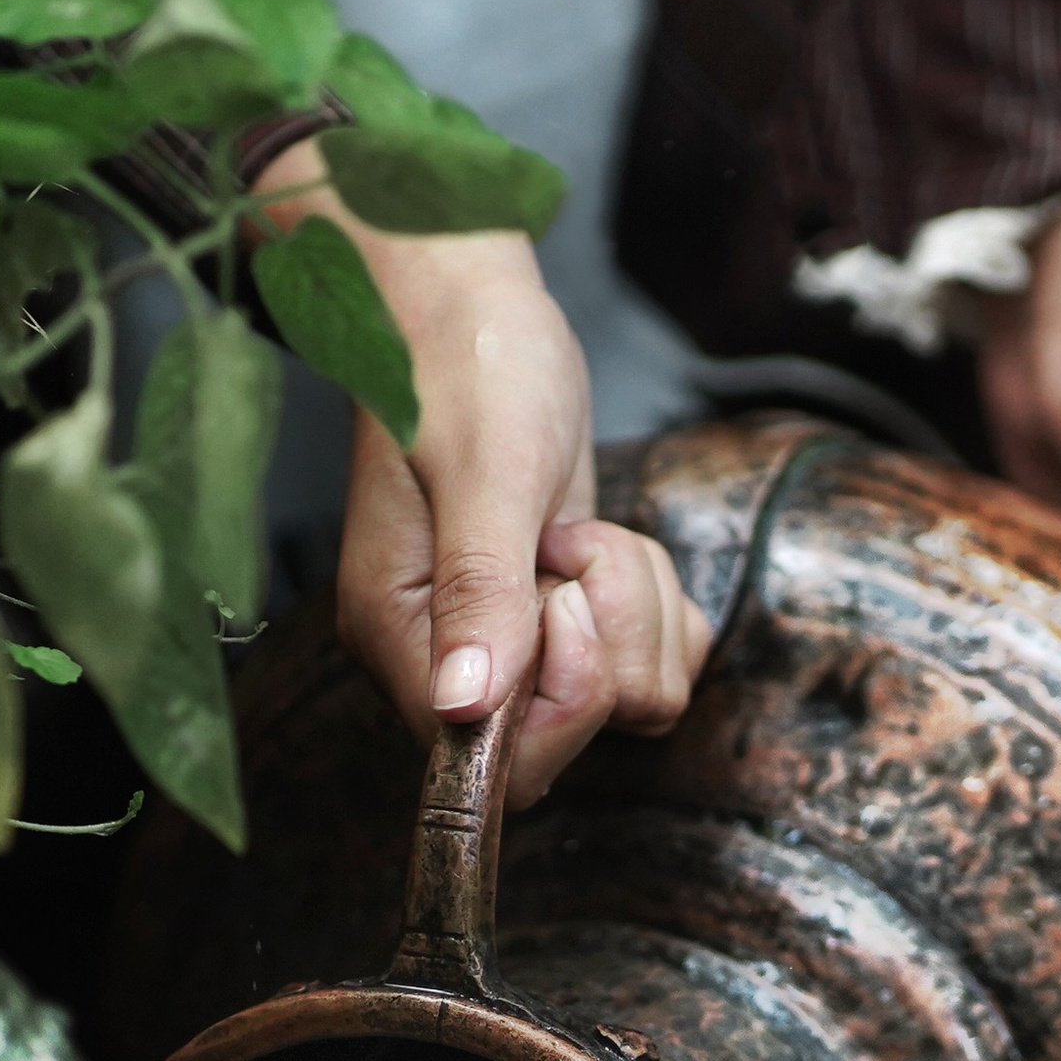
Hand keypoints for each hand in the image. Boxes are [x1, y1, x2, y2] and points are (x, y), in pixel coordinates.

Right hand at [256, 140, 709, 806]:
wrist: (468, 300)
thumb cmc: (461, 361)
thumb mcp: (485, 469)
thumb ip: (481, 591)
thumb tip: (465, 710)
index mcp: (402, 637)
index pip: (492, 760)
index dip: (561, 696)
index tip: (560, 593)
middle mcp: (449, 658)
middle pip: (567, 741)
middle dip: (608, 640)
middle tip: (572, 543)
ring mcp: (508, 642)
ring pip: (627, 701)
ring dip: (637, 609)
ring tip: (582, 530)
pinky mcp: (562, 617)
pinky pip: (651, 664)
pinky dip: (658, 604)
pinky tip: (612, 541)